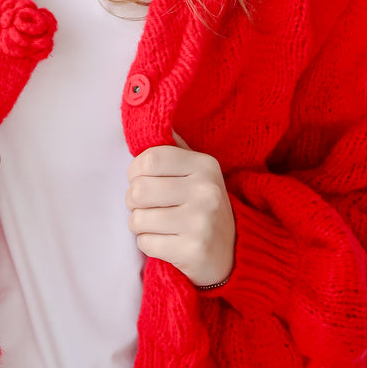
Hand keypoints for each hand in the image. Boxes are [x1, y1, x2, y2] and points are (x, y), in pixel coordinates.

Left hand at [125, 131, 235, 286]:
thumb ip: (172, 149)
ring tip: (158, 225)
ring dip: (139, 225)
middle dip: (134, 202)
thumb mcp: (197, 172)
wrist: (232, 252)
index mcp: (205, 166)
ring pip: (137, 219)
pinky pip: (145, 243)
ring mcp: (200, 222)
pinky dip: (149, 244)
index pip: (149, 159)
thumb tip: (147, 114)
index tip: (143, 180)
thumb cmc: (203, 207)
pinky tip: (167, 242)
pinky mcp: (192, 250)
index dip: (135, 171)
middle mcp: (206, 191)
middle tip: (148, 207)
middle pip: (138, 190)